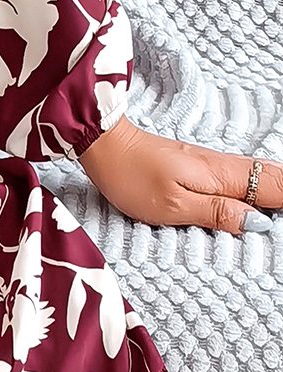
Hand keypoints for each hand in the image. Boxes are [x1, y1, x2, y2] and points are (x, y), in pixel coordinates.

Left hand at [78, 113, 282, 235]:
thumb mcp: (173, 205)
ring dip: (275, 193)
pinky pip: (242, 177)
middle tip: (280, 225)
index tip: (282, 226)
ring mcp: (215, 165)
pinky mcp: (201, 167)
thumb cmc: (132, 176)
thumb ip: (217, 213)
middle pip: (275, 178)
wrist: (106, 146)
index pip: (276, 186)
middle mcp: (225, 167)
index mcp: (224, 176)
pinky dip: (257, 188)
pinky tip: (258, 202)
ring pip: (260, 176)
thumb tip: (258, 223)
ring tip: (275, 217)